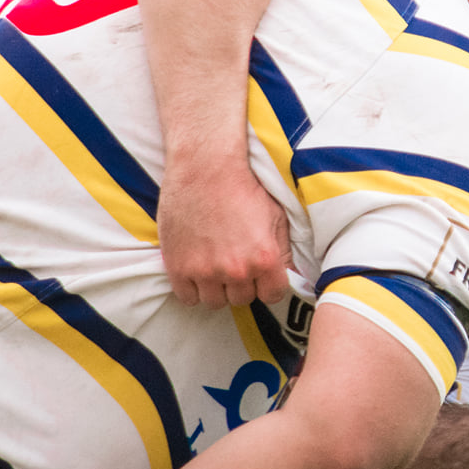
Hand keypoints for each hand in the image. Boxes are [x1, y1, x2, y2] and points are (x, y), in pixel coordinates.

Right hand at [157, 155, 291, 308]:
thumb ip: (283, 251)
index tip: (260, 275)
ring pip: (215, 302)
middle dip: (242, 284)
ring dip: (217, 288)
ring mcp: (205, 271)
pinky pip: (188, 298)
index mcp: (264, 258)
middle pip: (243, 299)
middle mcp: (236, 270)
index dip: (268, 285)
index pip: (272, 296)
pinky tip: (196, 269)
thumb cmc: (242, 186)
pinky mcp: (178, 267)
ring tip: (214, 265)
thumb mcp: (276, 216)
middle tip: (234, 262)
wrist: (204, 166)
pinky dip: (192, 288)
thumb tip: (290, 276)